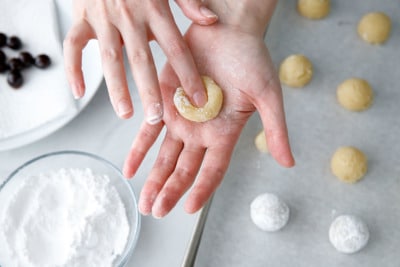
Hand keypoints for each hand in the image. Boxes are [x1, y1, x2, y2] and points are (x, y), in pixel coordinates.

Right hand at [63, 0, 216, 121]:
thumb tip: (209, 20)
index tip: (197, 99)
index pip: (175, 48)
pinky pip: (72, 46)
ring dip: (116, 88)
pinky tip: (78, 91)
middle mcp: (129, 16)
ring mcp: (103, 18)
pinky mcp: (81, 18)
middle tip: (157, 117)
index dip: (187, 74)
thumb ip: (189, 0)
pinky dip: (72, 69)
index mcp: (154, 8)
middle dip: (150, 90)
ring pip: (109, 58)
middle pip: (141, 59)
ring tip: (126, 113)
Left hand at [123, 22, 294, 217]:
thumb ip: (276, 129)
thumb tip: (289, 163)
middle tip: (157, 212)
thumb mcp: (268, 96)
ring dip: (153, 178)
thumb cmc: (251, 58)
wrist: (226, 28)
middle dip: (171, 190)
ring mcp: (181, 118)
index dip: (201, 189)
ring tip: (144, 201)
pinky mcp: (164, 101)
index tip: (189, 209)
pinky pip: (148, 130)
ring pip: (164, 155)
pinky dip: (138, 149)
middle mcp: (202, 131)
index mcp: (225, 133)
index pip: (213, 169)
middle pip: (184, 168)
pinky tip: (128, 169)